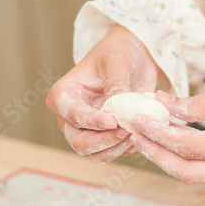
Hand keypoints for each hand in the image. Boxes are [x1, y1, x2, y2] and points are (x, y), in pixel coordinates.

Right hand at [47, 25, 160, 162]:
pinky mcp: (105, 136)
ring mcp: (88, 129)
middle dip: (103, 141)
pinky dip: (126, 148)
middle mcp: (70, 116)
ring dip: (116, 148)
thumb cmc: (120, 52)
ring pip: (95, 153)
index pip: (73, 115)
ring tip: (136, 133)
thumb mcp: (117, 61)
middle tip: (126, 131)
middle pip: (79, 142)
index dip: (93, 122)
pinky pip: (113, 152)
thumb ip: (115, 84)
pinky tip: (140, 133)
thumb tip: (116, 107)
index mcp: (64, 95)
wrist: (136, 57)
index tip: (113, 122)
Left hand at [129, 59, 204, 183]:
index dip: (161, 134)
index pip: (192, 147)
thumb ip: (202, 103)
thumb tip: (164, 106)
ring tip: (149, 138)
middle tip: (137, 135)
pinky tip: (174, 140)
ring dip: (172, 160)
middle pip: (192, 173)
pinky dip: (190, 158)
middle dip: (160, 156)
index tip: (140, 119)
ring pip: (202, 176)